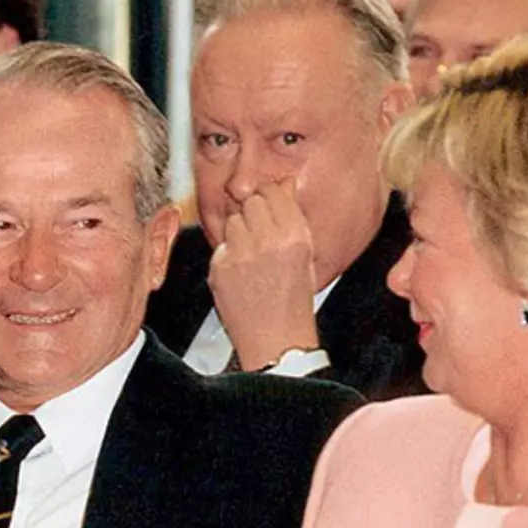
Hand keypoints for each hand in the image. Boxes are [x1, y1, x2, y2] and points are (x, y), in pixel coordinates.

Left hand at [209, 178, 320, 371]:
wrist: (276, 341)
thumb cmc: (294, 303)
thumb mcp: (308, 256)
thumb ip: (294, 219)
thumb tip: (284, 186)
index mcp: (295, 235)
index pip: (274, 191)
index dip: (271, 196)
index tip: (271, 201)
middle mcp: (267, 240)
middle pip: (252, 201)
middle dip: (256, 211)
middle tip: (261, 230)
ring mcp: (240, 253)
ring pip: (233, 221)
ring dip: (241, 231)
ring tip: (252, 255)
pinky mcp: (219, 267)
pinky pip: (222, 246)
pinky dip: (229, 254)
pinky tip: (242, 272)